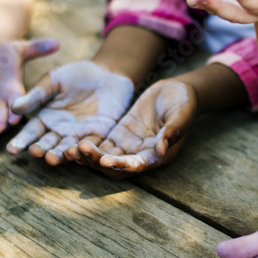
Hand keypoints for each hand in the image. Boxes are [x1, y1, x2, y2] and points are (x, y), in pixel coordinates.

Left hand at [0, 39, 59, 150]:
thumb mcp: (18, 48)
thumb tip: (56, 43)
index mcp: (14, 90)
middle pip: (2, 116)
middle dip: (1, 124)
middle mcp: (2, 102)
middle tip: (0, 130)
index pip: (17, 102)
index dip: (16, 110)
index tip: (14, 118)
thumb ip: (36, 48)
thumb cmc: (3, 53)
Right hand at [7, 61, 133, 164]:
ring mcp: (78, 136)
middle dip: (41, 150)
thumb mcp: (54, 82)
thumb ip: (37, 96)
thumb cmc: (76, 75)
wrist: (107, 74)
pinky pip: (91, 146)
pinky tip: (78, 152)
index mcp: (45, 119)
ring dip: (61, 155)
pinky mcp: (98, 136)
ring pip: (67, 150)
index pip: (31, 133)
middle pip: (48, 145)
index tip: (11, 149)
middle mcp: (59, 132)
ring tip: (52, 157)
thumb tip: (13, 107)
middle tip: (35, 152)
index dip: (21, 141)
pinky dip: (85, 151)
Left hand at [77, 80, 195, 176]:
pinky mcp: (120, 134)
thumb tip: (161, 149)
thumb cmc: (184, 103)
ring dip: (90, 156)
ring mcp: (129, 145)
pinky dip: (90, 146)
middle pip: (116, 166)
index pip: (136, 166)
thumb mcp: (181, 114)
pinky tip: (73, 141)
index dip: (120, 165)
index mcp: (158, 156)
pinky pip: (102, 144)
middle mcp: (141, 155)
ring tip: (73, 147)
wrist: (177, 91)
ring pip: (106, 157)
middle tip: (81, 150)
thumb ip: (172, 131)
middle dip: (98, 162)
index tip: (105, 160)